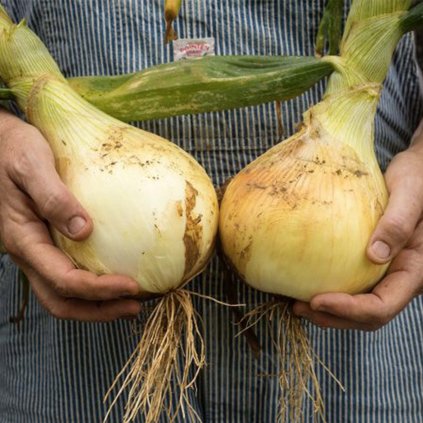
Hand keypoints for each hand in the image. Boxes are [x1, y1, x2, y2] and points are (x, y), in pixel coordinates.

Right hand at [0, 108, 141, 321]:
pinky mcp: (49, 243)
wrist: (0, 144)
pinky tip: (117, 275)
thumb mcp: (31, 166)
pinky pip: (69, 273)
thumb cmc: (14, 150)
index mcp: (24, 239)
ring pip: (64, 293)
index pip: (63, 279)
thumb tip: (84, 229)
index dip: (98, 289)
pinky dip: (93, 285)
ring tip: (131, 302)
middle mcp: (30, 252)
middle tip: (134, 308)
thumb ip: (53, 197)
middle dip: (99, 310)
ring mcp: (39, 250)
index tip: (131, 285)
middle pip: (61, 300)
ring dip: (97, 304)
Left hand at [293, 125, 422, 330]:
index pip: (383, 305)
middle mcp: (399, 276)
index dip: (351, 310)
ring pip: (358, 306)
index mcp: (414, 268)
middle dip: (333, 317)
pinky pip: (350, 284)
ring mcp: (384, 271)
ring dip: (327, 311)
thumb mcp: (411, 195)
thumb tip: (374, 255)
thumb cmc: (417, 179)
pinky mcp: (369, 262)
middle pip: (367, 315)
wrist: (417, 173)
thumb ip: (398, 223)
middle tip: (298, 307)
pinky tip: (304, 283)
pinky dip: (327, 290)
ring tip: (295, 303)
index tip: (317, 300)